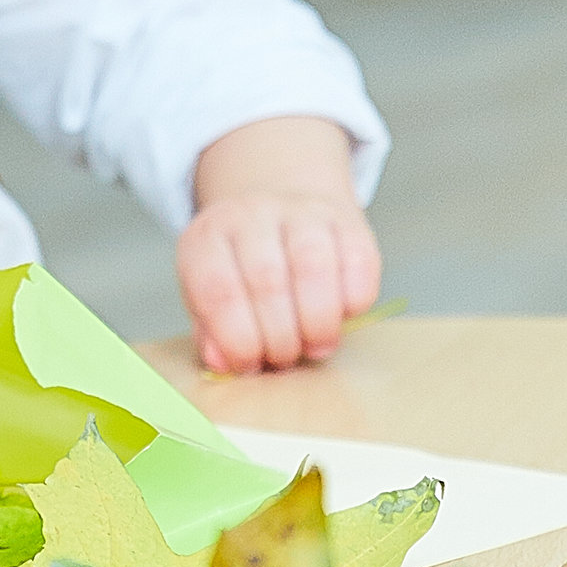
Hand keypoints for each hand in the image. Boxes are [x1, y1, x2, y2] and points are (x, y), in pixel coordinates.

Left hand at [182, 117, 378, 373]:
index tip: (250, 365)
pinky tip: (341, 316)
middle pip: (267, 281)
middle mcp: (253, 215)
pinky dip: (352, 302)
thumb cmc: (242, 267)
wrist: (281, 201)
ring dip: (317, 323)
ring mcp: (303, 211)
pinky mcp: (348, 220)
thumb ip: (212, 332)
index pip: (219, 290)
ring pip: (313, 268)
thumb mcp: (208, 294)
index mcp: (208, 238)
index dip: (237, 339)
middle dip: (280, 338)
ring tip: (316, 348)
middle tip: (285, 360)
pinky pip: (358, 263)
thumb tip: (223, 363)